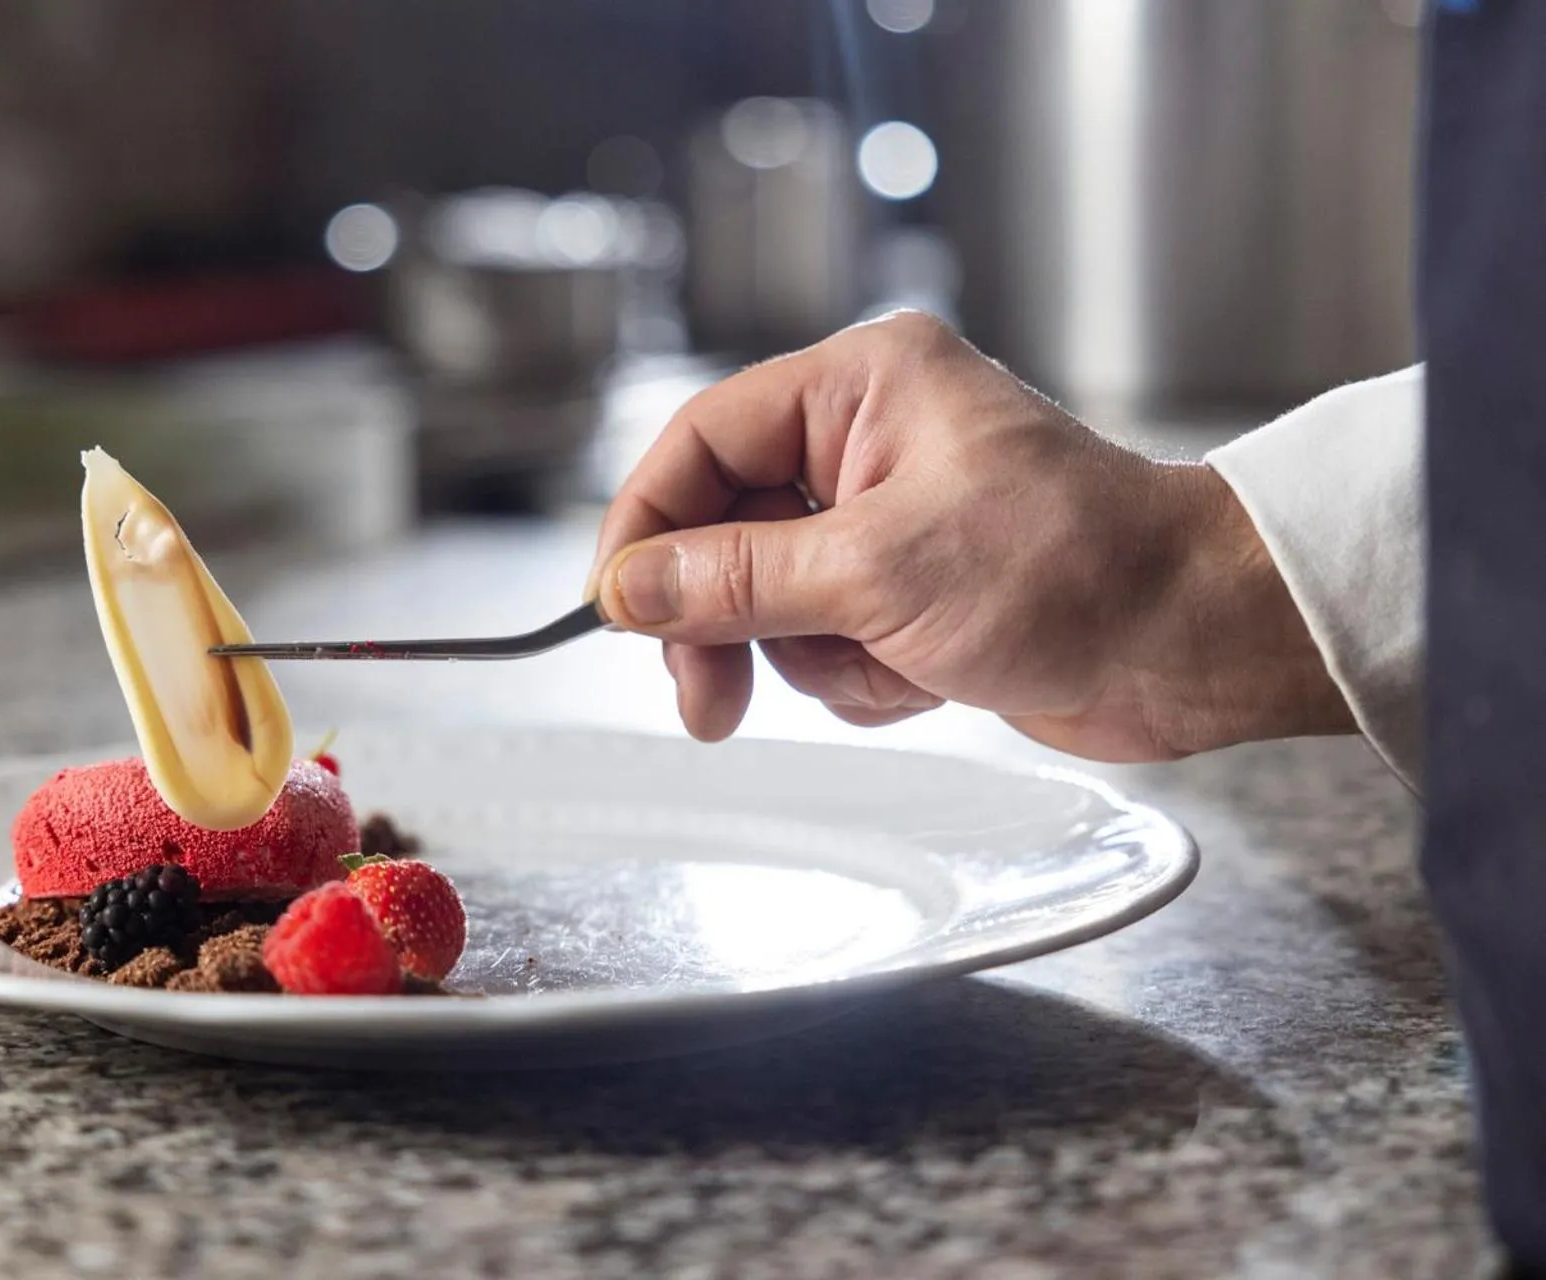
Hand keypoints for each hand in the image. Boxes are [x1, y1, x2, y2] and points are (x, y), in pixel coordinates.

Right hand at [587, 312, 1355, 759]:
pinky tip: (925, 678)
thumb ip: (735, 580)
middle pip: (724, 529)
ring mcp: (887, 522)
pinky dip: (859, 677)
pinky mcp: (910, 593)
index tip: (617, 610)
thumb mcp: (877, 571)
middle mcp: (866, 444)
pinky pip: (824, 644)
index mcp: (860, 389)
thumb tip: (626, 589)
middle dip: (725, 619)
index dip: (646, 526)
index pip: (702, 443)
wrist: (1195, 644)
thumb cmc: (1076, 569)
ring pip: (769, 601)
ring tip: (889, 664)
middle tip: (707, 700)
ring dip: (812, 655)